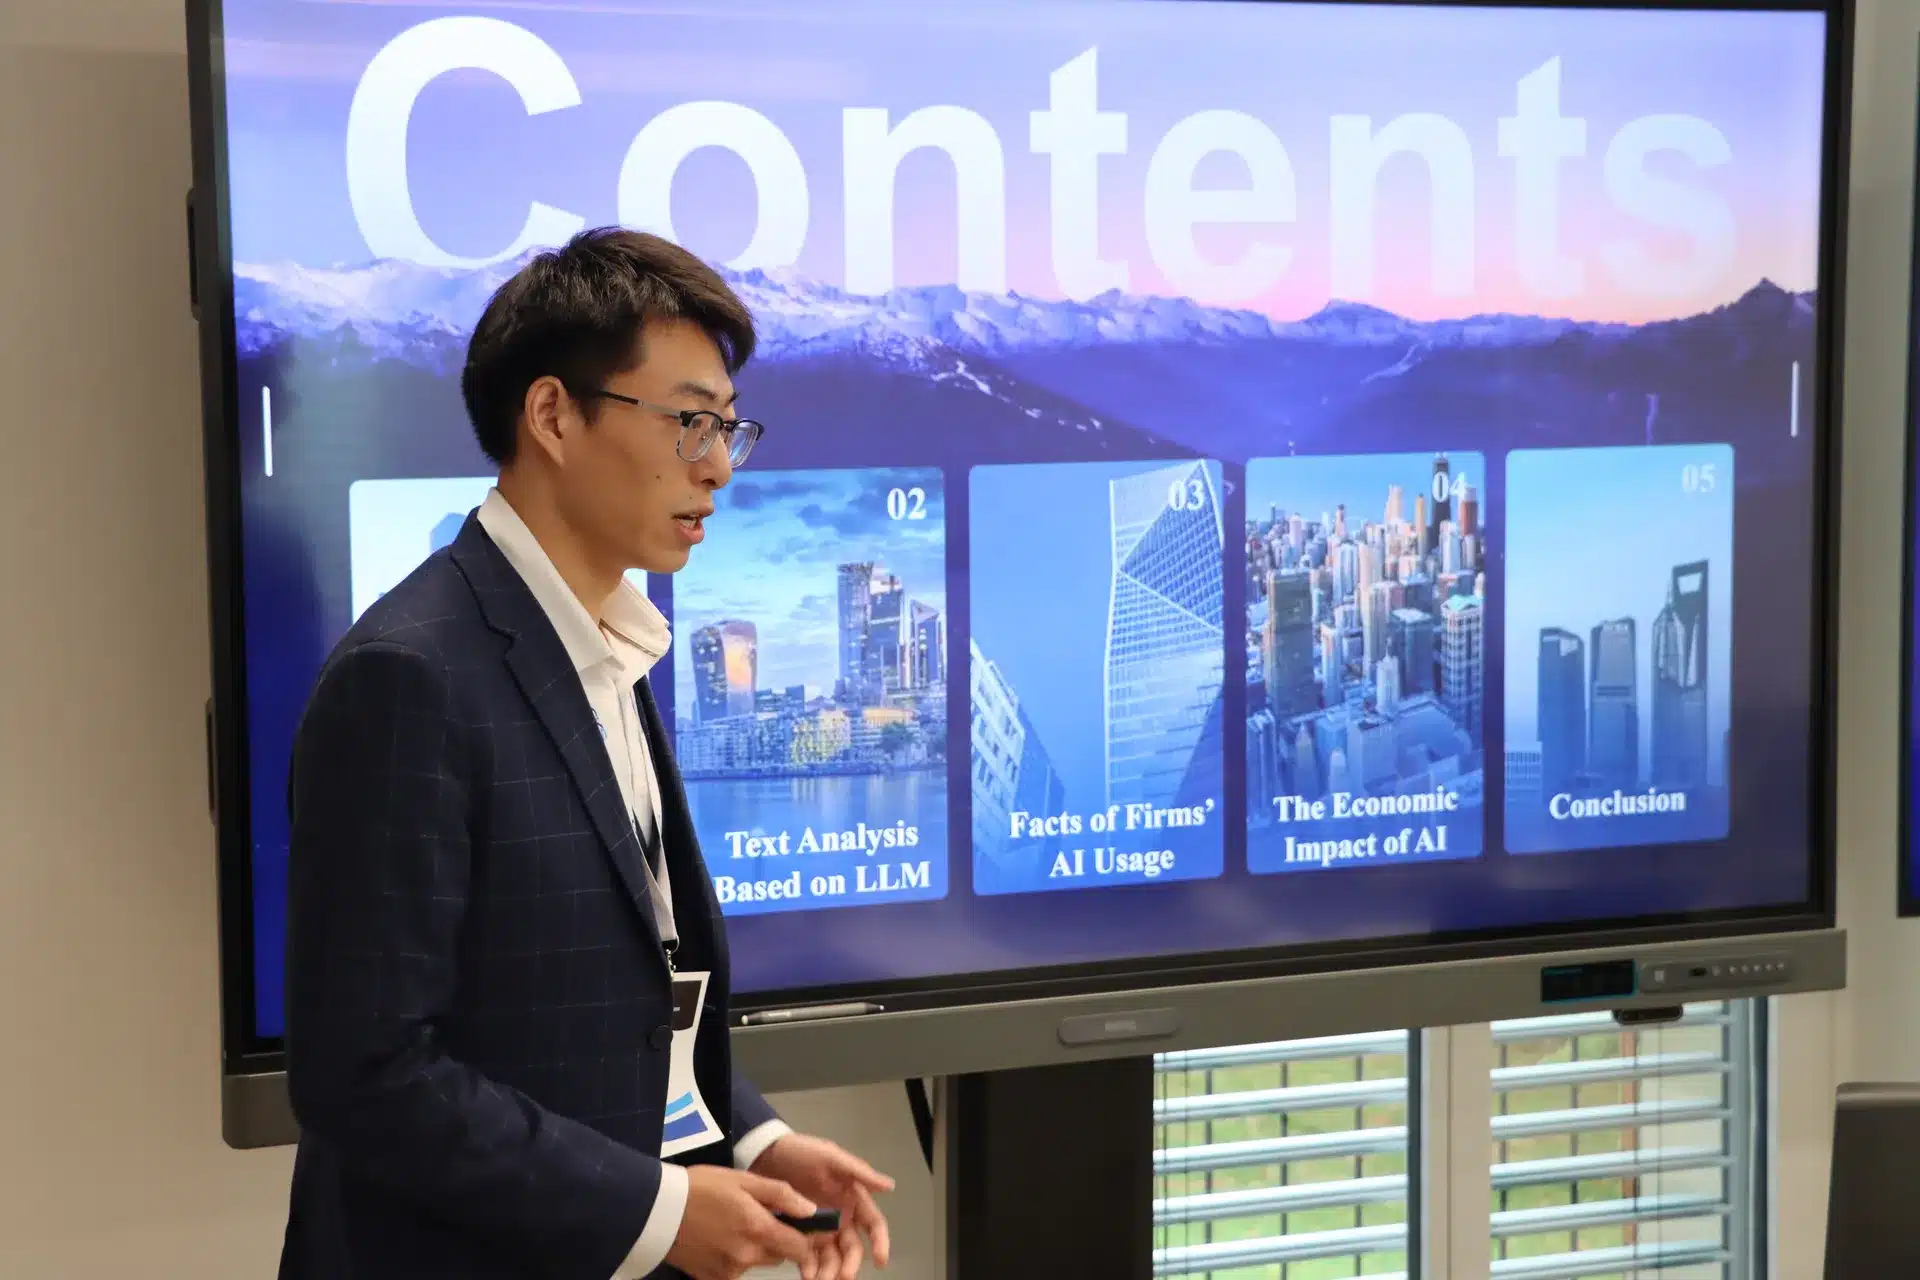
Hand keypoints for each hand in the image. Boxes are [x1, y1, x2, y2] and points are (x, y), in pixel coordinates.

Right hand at [664, 1165, 818, 1279]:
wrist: (656, 1209)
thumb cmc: (703, 1187)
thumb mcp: (744, 1180)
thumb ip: (781, 1195)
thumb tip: (811, 1211)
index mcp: (759, 1229)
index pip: (800, 1248)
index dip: (808, 1241)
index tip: (806, 1230)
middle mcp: (747, 1257)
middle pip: (779, 1255)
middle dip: (777, 1239)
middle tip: (758, 1217)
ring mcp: (728, 1272)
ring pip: (757, 1263)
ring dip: (754, 1249)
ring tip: (732, 1225)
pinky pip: (735, 1271)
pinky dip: (733, 1258)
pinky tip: (717, 1239)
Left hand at [751, 1133, 895, 1276]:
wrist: (766, 1155)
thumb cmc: (802, 1152)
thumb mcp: (831, 1157)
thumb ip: (859, 1172)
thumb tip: (890, 1185)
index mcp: (853, 1199)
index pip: (874, 1225)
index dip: (880, 1243)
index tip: (880, 1261)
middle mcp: (840, 1218)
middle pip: (852, 1248)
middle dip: (849, 1265)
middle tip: (843, 1277)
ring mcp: (820, 1230)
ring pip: (831, 1258)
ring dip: (829, 1271)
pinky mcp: (799, 1236)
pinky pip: (807, 1257)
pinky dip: (809, 1268)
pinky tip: (806, 1275)